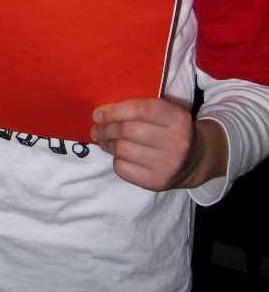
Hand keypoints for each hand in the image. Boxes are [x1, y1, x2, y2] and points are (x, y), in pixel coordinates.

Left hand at [91, 97, 228, 190]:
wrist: (194, 161)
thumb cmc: (170, 130)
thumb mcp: (165, 113)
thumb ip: (139, 109)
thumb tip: (101, 115)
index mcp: (178, 118)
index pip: (140, 109)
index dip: (114, 110)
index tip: (97, 114)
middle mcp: (176, 141)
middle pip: (126, 130)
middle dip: (105, 128)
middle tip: (97, 129)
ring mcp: (168, 164)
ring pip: (122, 149)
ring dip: (107, 144)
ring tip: (104, 141)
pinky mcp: (158, 182)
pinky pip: (123, 169)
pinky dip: (115, 160)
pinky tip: (119, 156)